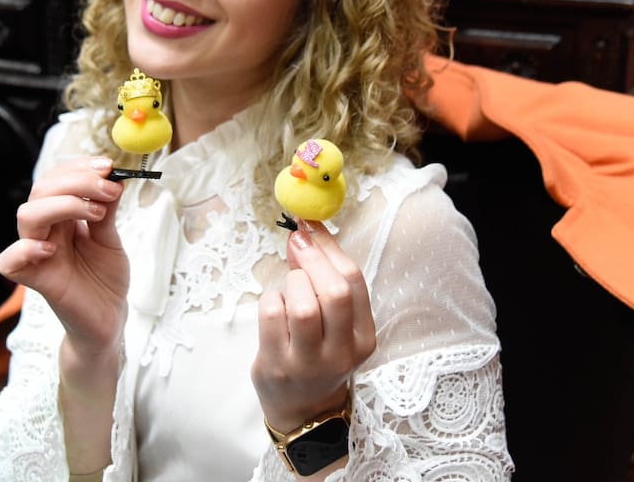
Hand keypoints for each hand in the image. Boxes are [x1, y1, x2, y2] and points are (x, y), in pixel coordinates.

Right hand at [0, 156, 128, 351]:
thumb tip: (112, 176)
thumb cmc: (105, 279)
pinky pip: (9, 262)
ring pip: (27, 215)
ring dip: (63, 204)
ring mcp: (37, 254)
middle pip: (41, 191)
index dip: (79, 168)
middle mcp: (45, 231)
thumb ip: (106, 210)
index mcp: (61, 217)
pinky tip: (52, 248)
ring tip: (96, 213)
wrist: (109, 319)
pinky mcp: (35, 281)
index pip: (56, 179)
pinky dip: (26, 249)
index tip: (108, 166)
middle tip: (110, 188)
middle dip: (77, 181)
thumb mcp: (111, 238)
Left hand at [251, 220, 375, 431]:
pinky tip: (274, 305)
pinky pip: (271, 315)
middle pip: (334, 292)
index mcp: (363, 336)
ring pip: (302, 305)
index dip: (331, 245)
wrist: (303, 409)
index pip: (354, 281)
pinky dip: (270, 299)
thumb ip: (326, 280)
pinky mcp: (277, 366)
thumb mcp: (336, 322)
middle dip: (312, 258)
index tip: (311, 224)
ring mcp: (309, 363)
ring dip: (291, 282)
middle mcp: (341, 352)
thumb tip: (305, 232)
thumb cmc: (320, 353)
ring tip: (289, 287)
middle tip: (297, 240)